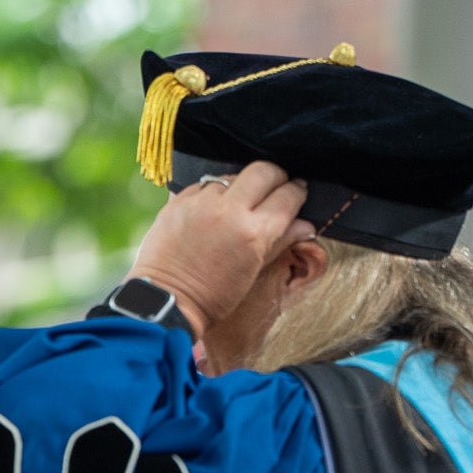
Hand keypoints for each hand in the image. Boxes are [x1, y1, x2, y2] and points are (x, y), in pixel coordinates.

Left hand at [131, 163, 313, 339]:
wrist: (166, 301)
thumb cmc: (213, 297)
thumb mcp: (253, 272)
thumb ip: (280, 242)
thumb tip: (306, 226)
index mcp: (253, 233)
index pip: (287, 197)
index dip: (298, 191)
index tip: (299, 191)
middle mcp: (229, 211)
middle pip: (264, 171)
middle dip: (277, 176)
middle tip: (277, 186)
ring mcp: (201, 203)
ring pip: (233, 175)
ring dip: (243, 185)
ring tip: (242, 202)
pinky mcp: (178, 201)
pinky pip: (204, 184)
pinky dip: (215, 192)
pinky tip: (215, 208)